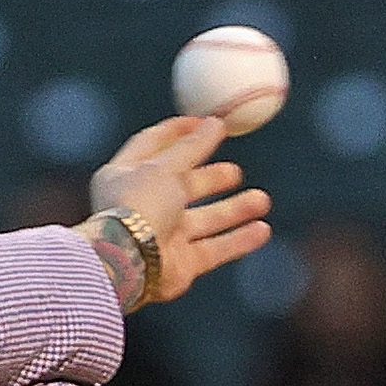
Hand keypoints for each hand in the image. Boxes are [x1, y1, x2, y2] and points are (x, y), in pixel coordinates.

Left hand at [86, 115, 271, 304]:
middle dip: (210, 178)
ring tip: (261, 200)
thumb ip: (192, 147)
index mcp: (124, 176)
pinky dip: (238, 240)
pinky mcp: (178, 264)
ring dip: (234, 209)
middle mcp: (141, 206)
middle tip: (234, 171)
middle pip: (182, 186)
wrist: (127, 263)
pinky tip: (262, 230)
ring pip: (204, 219)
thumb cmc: (138, 207)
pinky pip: (214, 249)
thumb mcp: (165, 167)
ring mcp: (161, 236)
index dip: (179, 132)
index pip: (152, 145)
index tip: (208, 121)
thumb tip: (214, 123)